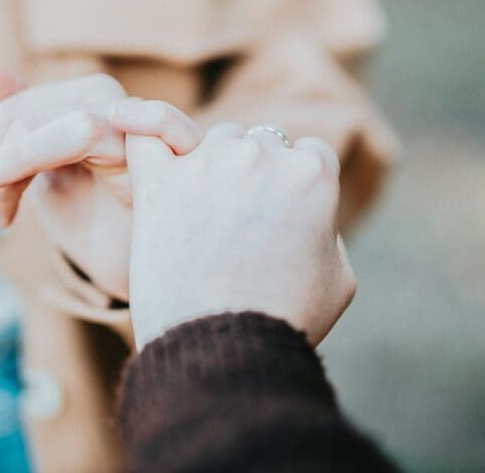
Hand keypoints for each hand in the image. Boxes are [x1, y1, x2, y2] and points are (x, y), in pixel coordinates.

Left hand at [0, 58, 201, 299]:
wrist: (134, 269)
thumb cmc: (96, 218)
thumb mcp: (44, 171)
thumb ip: (18, 120)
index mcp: (86, 103)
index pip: (20, 107)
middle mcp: (118, 106)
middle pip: (36, 117)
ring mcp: (149, 128)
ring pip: (78, 127)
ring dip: (24, 164)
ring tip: (1, 213)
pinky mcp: (180, 152)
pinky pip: (163, 121)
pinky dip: (135, 125)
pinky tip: (97, 155)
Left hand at [125, 123, 356, 348]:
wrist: (223, 347)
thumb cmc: (286, 318)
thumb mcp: (340, 278)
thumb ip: (329, 231)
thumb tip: (311, 217)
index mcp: (313, 172)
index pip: (311, 153)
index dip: (300, 185)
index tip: (285, 216)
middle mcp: (262, 154)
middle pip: (261, 144)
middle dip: (257, 175)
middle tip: (243, 224)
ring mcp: (208, 162)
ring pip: (214, 141)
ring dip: (213, 166)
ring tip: (205, 219)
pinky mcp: (159, 180)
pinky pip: (144, 138)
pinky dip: (145, 137)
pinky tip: (149, 156)